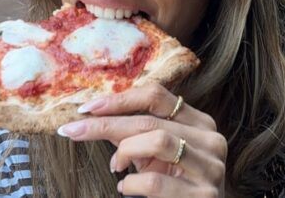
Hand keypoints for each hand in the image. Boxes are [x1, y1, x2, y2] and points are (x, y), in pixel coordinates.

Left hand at [58, 83, 226, 196]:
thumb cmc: (174, 187)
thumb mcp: (153, 156)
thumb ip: (131, 135)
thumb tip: (93, 116)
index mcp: (200, 123)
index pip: (157, 96)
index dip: (120, 99)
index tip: (87, 108)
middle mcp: (211, 140)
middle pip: (150, 120)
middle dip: (106, 125)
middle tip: (73, 130)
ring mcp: (211, 168)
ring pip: (157, 140)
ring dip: (125, 152)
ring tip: (116, 167)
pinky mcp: (204, 195)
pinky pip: (154, 182)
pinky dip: (131, 184)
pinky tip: (126, 188)